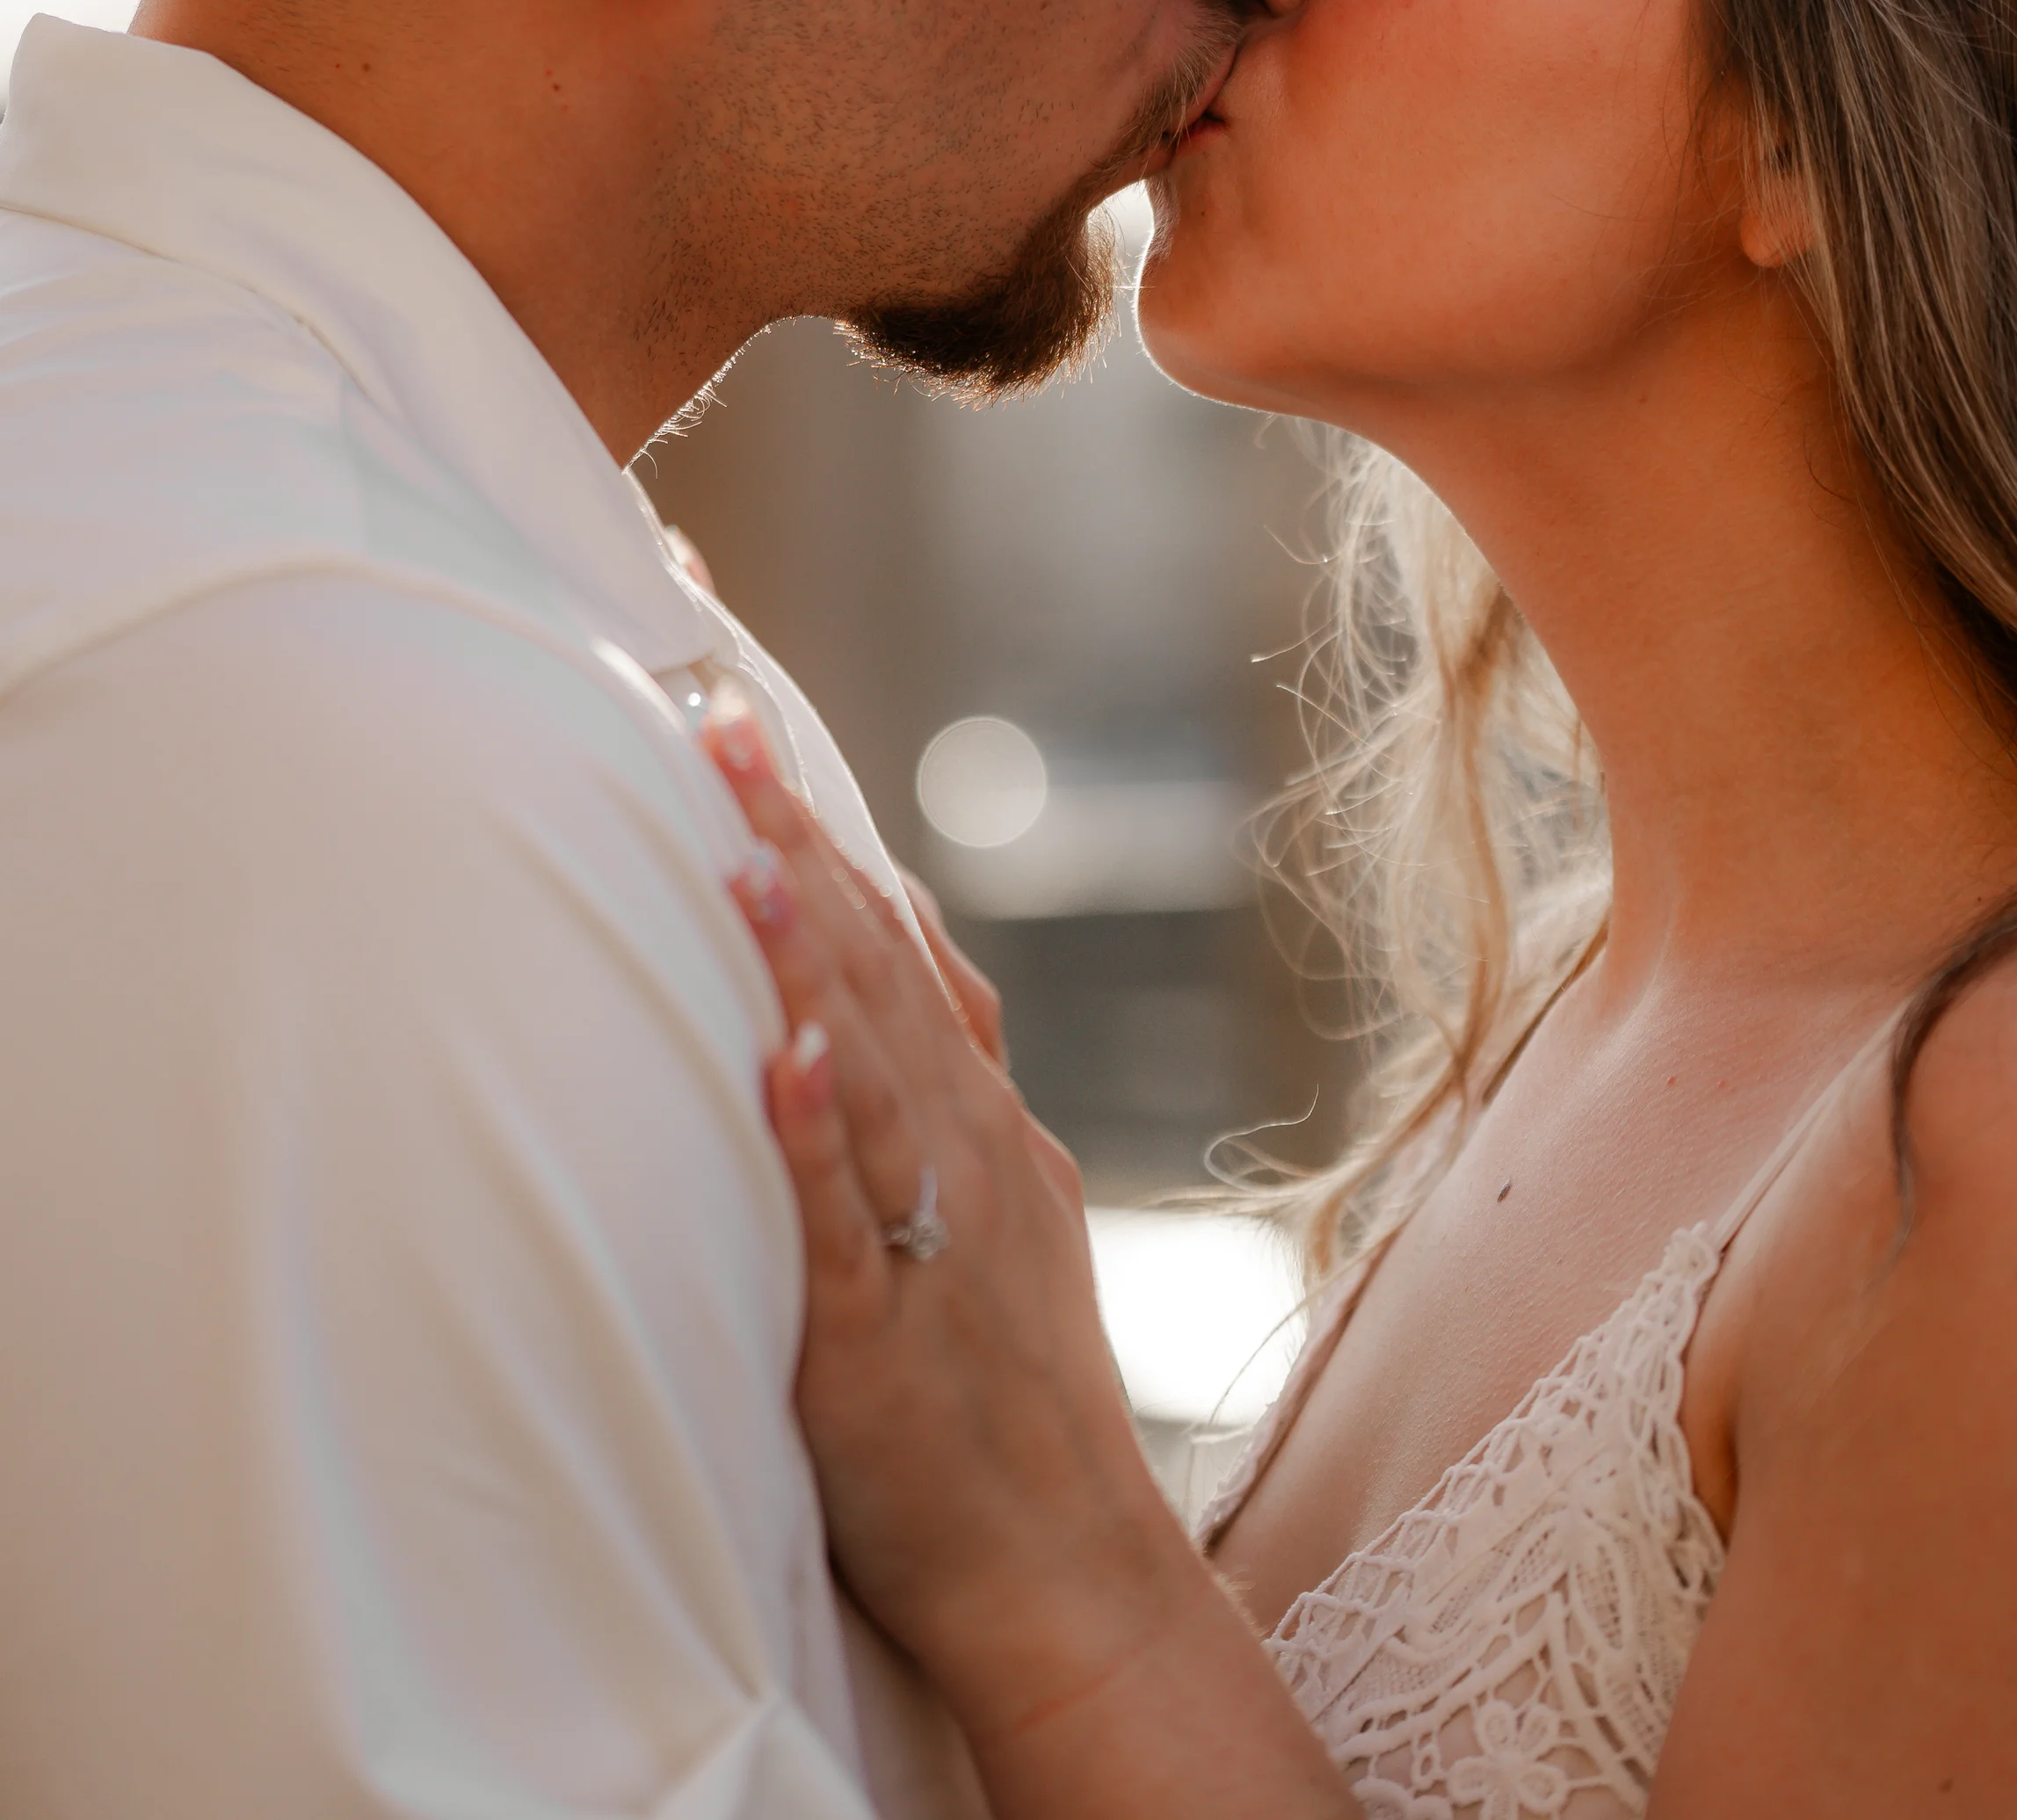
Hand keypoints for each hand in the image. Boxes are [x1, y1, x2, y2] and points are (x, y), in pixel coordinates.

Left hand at [704, 705, 1351, 1817]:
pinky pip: (848, 1226)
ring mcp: (931, 1233)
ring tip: (738, 841)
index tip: (730, 699)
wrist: (1066, 1564)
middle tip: (704, 707)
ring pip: (864, 1062)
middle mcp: (962, 1140)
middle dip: (784, 829)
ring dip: (802, 948)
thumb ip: (923, 1084)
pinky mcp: (884, 1340)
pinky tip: (785, 1059)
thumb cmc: (995, 1386)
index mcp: (972, 1105)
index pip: (886, 923)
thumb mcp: (980, 1202)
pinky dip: (821, 1136)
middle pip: (868, 959)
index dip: (810, 810)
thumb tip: (857, 965)